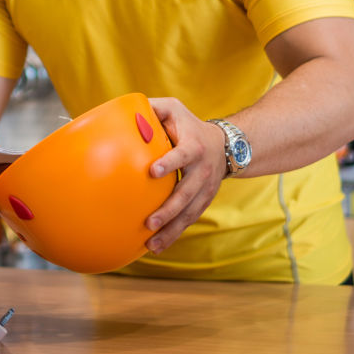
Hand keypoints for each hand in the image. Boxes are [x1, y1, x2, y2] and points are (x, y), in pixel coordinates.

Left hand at [144, 97, 228, 253]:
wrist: (226, 145)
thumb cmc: (188, 125)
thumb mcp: (173, 108)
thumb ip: (152, 108)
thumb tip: (128, 111)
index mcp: (193, 146)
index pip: (182, 155)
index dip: (169, 163)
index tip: (153, 171)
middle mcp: (201, 171)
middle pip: (185, 193)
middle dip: (168, 210)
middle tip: (149, 222)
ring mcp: (204, 189)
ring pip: (189, 213)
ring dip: (171, 229)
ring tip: (152, 243)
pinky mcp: (203, 201)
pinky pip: (189, 220)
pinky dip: (175, 234)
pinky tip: (158, 246)